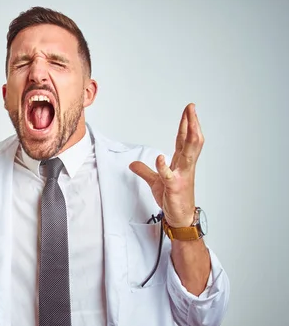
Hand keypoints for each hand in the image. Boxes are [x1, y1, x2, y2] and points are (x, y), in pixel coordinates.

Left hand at [129, 103, 203, 227]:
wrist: (180, 217)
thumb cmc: (173, 199)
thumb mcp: (156, 182)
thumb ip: (145, 171)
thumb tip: (133, 164)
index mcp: (181, 163)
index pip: (184, 140)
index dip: (186, 124)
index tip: (188, 110)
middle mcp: (185, 166)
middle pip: (191, 141)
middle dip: (192, 123)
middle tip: (192, 108)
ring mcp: (182, 176)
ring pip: (189, 153)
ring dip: (189, 136)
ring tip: (188, 122)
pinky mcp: (175, 187)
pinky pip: (169, 175)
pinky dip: (164, 166)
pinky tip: (160, 157)